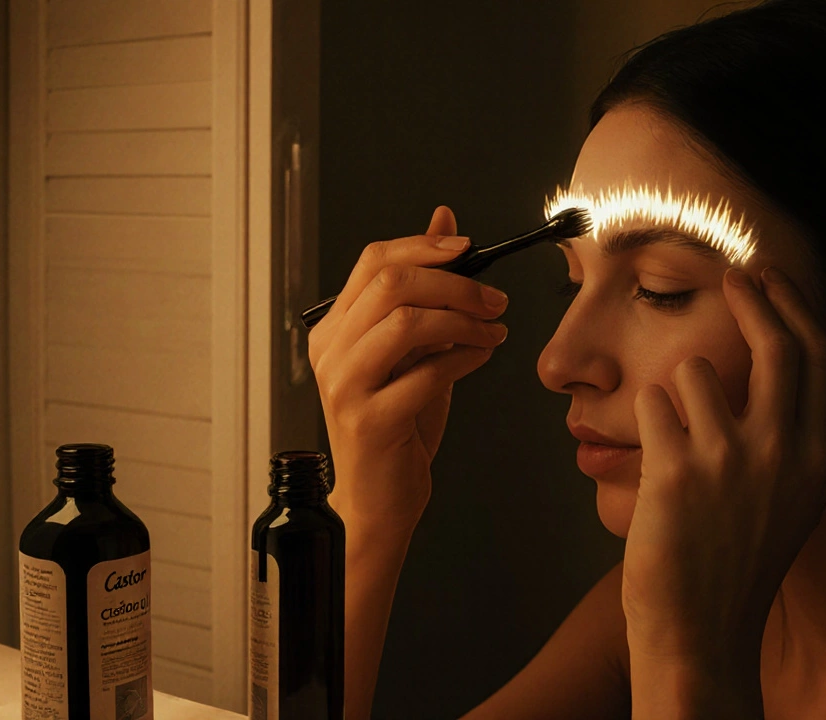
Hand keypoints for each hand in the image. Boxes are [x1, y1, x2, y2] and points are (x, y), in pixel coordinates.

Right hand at [308, 206, 509, 537]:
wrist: (379, 500)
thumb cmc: (398, 426)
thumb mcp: (414, 351)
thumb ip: (426, 292)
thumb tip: (444, 221)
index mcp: (334, 329)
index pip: (373, 261)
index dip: (425, 246)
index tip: (469, 248)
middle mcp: (330, 352)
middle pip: (390, 283)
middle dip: (455, 283)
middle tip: (495, 300)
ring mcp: (345, 386)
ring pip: (405, 322)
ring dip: (463, 320)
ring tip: (494, 332)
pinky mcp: (369, 421)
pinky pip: (426, 373)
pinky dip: (463, 359)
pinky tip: (480, 359)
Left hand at [622, 265, 825, 671]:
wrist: (701, 628)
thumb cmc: (739, 561)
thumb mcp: (795, 497)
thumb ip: (801, 436)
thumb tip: (792, 367)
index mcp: (819, 455)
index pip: (818, 354)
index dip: (792, 305)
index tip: (769, 279)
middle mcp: (786, 450)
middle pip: (775, 341)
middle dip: (750, 296)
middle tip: (731, 278)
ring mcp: (732, 458)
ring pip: (695, 371)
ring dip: (677, 392)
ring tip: (677, 443)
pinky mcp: (677, 469)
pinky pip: (652, 403)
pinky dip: (646, 421)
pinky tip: (656, 464)